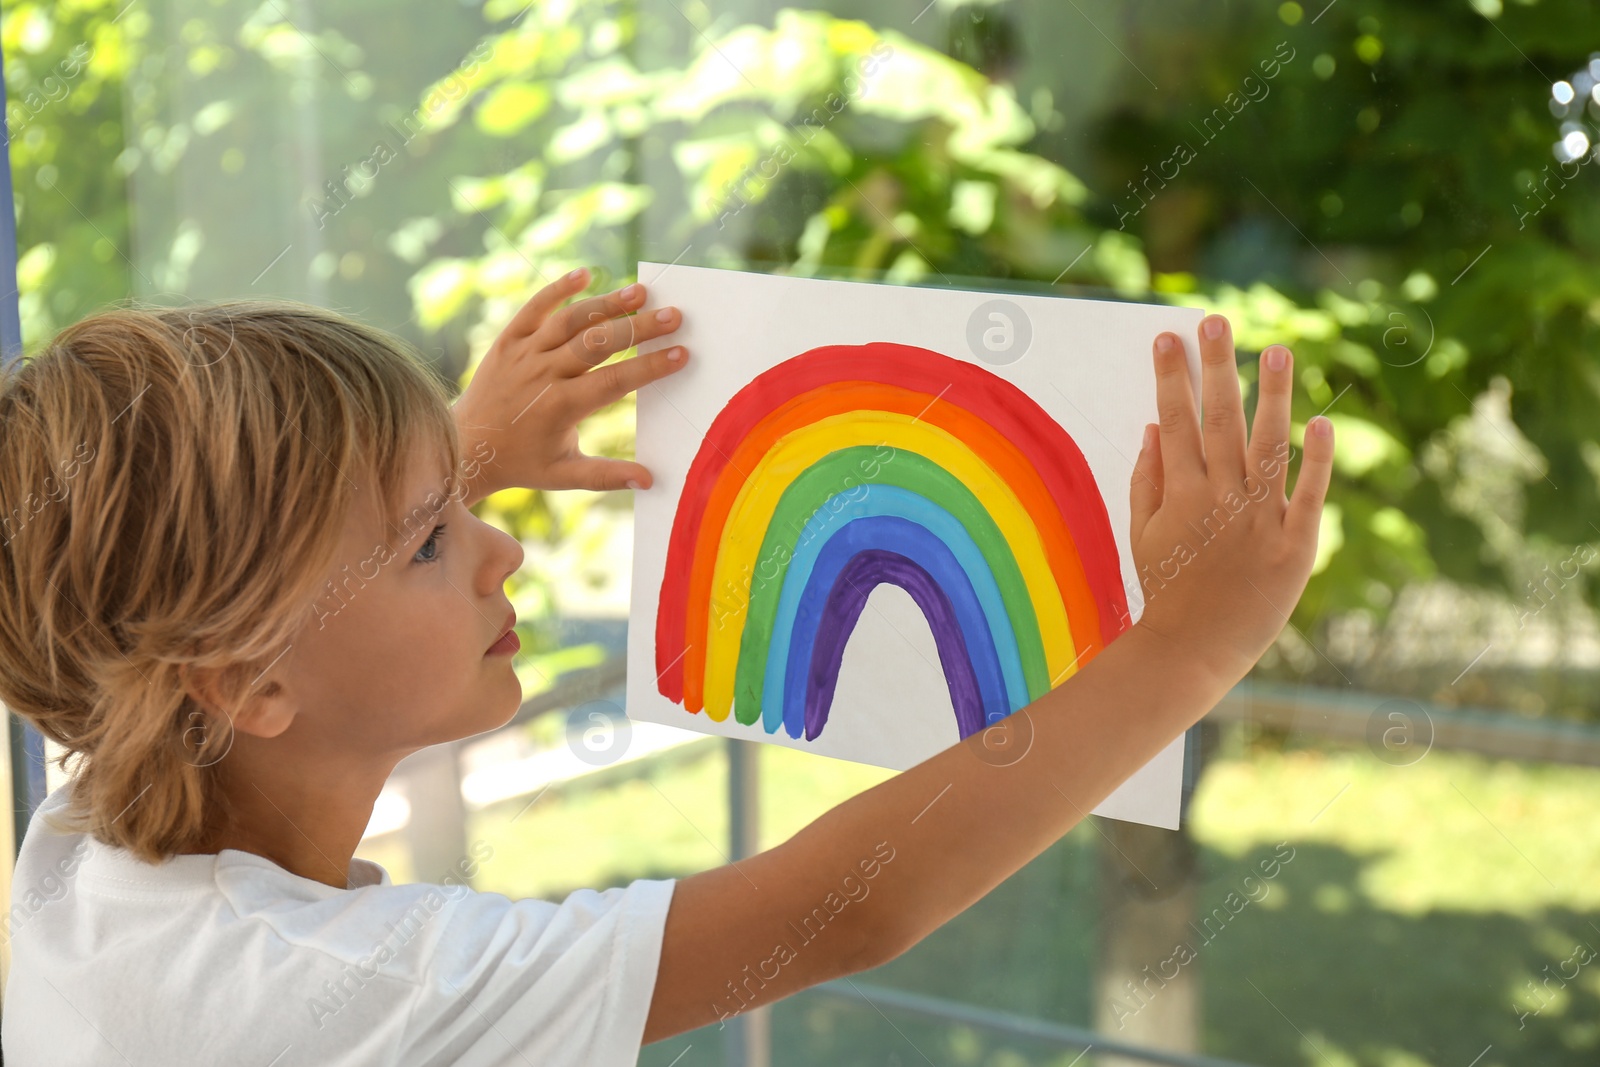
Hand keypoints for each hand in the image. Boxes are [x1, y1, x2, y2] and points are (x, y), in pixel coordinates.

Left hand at [450, 267, 687, 500]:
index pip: (614, 381)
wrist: (466, 446)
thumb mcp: (563, 475)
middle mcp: (543, 374)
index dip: (649, 367)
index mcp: (561, 407)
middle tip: (673, 315)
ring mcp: (524, 353)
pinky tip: (585, 274)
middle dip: (638, 328)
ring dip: (606, 303)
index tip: (681, 353)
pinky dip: (557, 289)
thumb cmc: (521, 463)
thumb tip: (648, 480)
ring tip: (640, 292)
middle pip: (598, 343)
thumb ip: (606, 476)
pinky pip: (534, 308)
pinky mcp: (508, 340)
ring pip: (570, 320)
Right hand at [1127, 313, 1333, 687]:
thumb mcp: (1141, 534)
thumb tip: (1155, 428)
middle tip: (1216, 321)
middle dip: (1215, 367)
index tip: (1167, 337)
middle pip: (1218, 420)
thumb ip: (1146, 480)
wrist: (1194, 649)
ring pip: (1266, 446)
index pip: (1174, 420)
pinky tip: (1320, 421)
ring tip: (1275, 349)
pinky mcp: (1294, 545)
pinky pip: (1307, 495)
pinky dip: (1315, 460)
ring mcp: (1258, 520)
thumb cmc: (1167, 589)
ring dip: (1270, 396)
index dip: (1170, 376)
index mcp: (1179, 494)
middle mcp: (1219, 499)